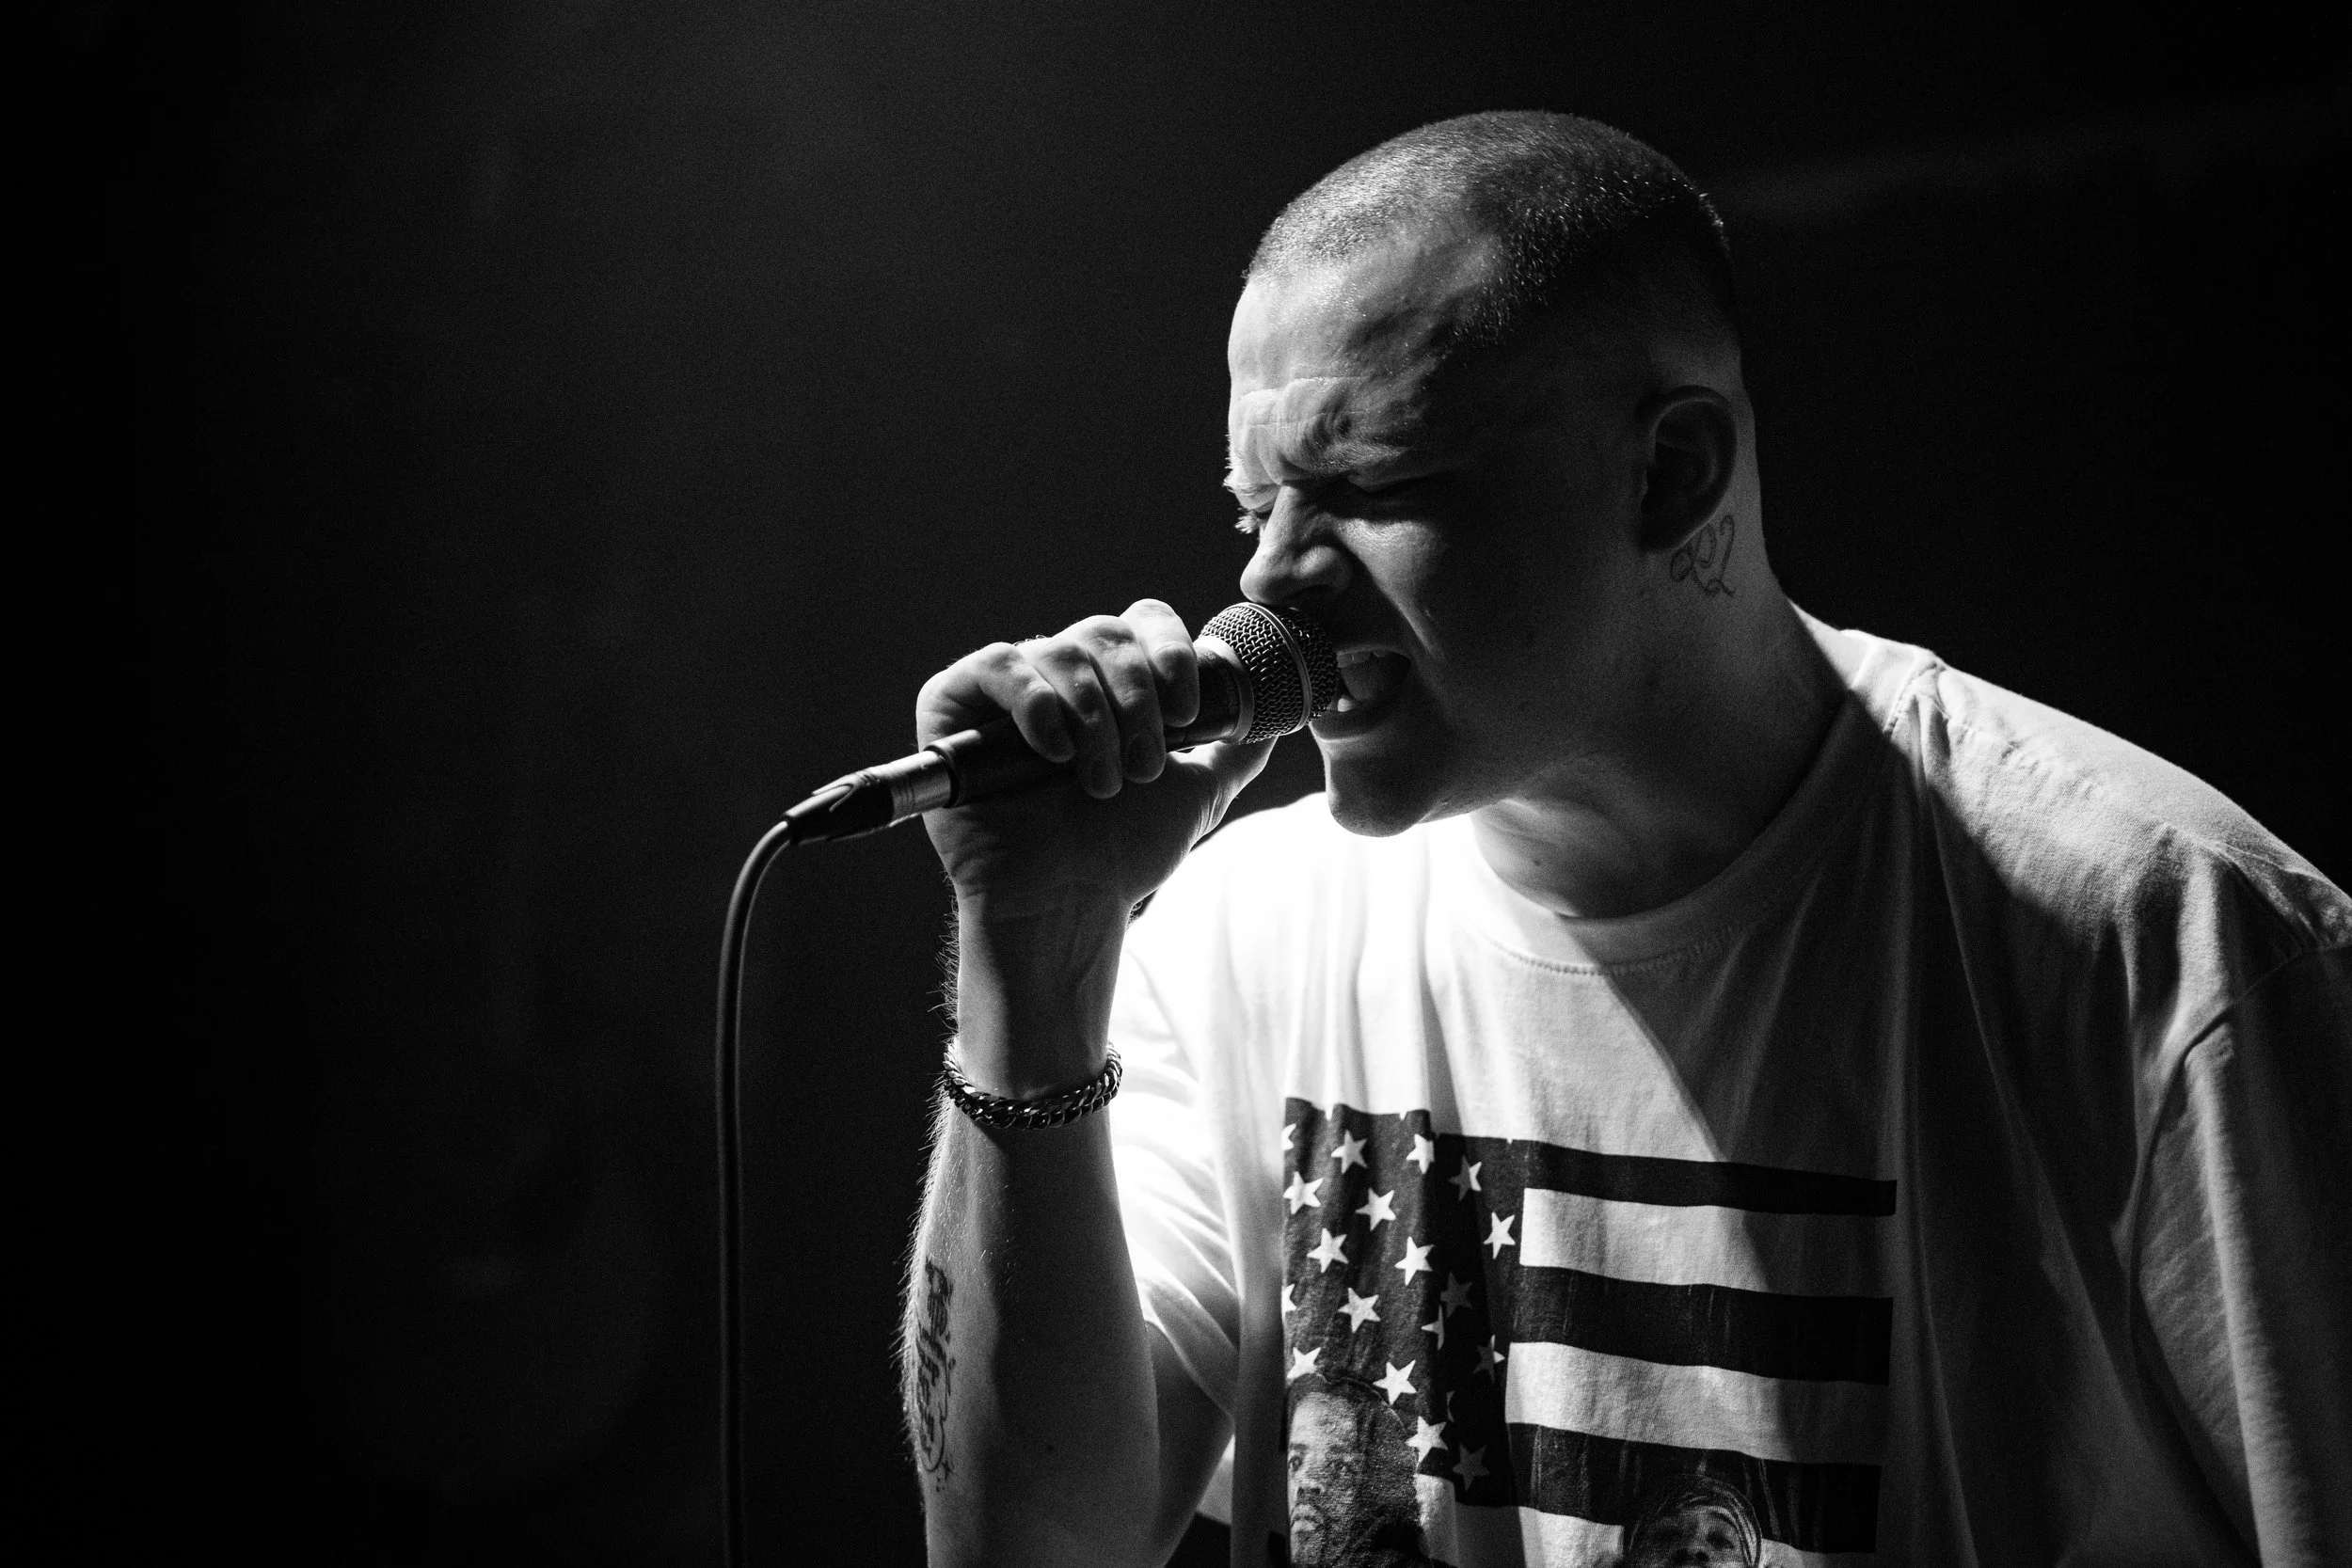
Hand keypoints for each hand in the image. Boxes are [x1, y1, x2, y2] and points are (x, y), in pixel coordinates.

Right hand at [917, 599, 1273, 924]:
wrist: (1070, 903)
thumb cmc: (1123, 854)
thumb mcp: (1199, 792)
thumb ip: (1235, 750)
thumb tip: (1278, 715)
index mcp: (1112, 683)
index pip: (1144, 621)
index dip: (1169, 653)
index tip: (1189, 712)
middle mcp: (1059, 677)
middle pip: (1105, 632)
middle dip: (1136, 700)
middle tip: (1144, 767)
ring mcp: (1004, 691)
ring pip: (1060, 650)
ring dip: (1095, 718)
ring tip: (1101, 782)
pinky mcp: (952, 708)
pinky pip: (994, 665)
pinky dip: (1033, 701)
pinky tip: (1055, 750)